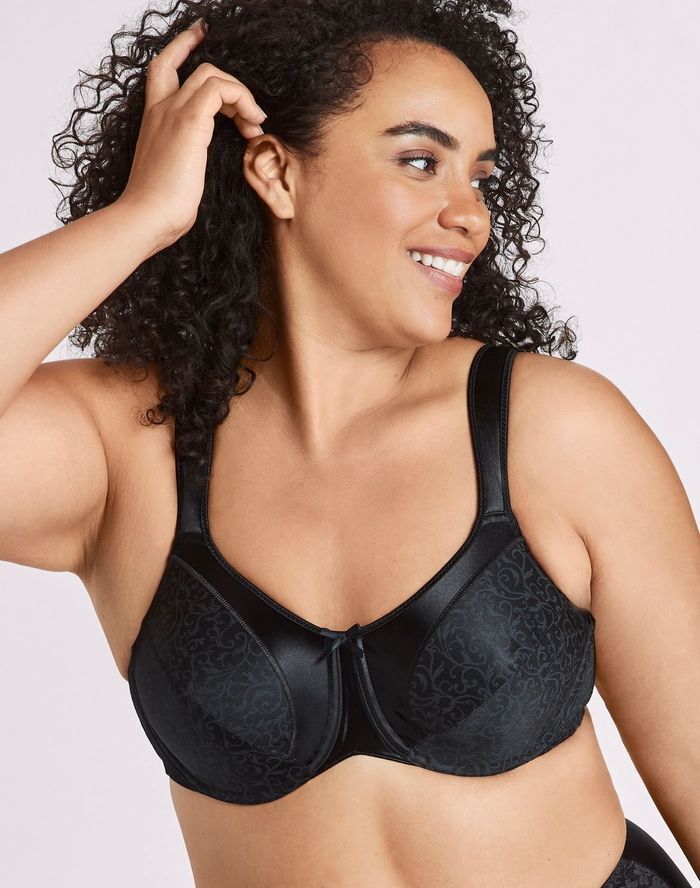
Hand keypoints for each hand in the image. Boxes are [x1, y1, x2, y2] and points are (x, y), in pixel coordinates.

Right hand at [118, 19, 266, 246]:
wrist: (145, 218)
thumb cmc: (159, 208)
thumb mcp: (176, 176)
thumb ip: (188, 159)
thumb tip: (202, 166)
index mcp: (153, 120)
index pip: (163, 68)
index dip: (182, 47)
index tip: (201, 36)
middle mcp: (160, 110)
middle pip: (195, 68)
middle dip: (230, 80)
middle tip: (251, 113)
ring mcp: (172, 112)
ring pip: (212, 74)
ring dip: (241, 96)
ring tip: (254, 127)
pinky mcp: (189, 121)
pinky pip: (221, 89)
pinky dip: (242, 100)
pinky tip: (252, 126)